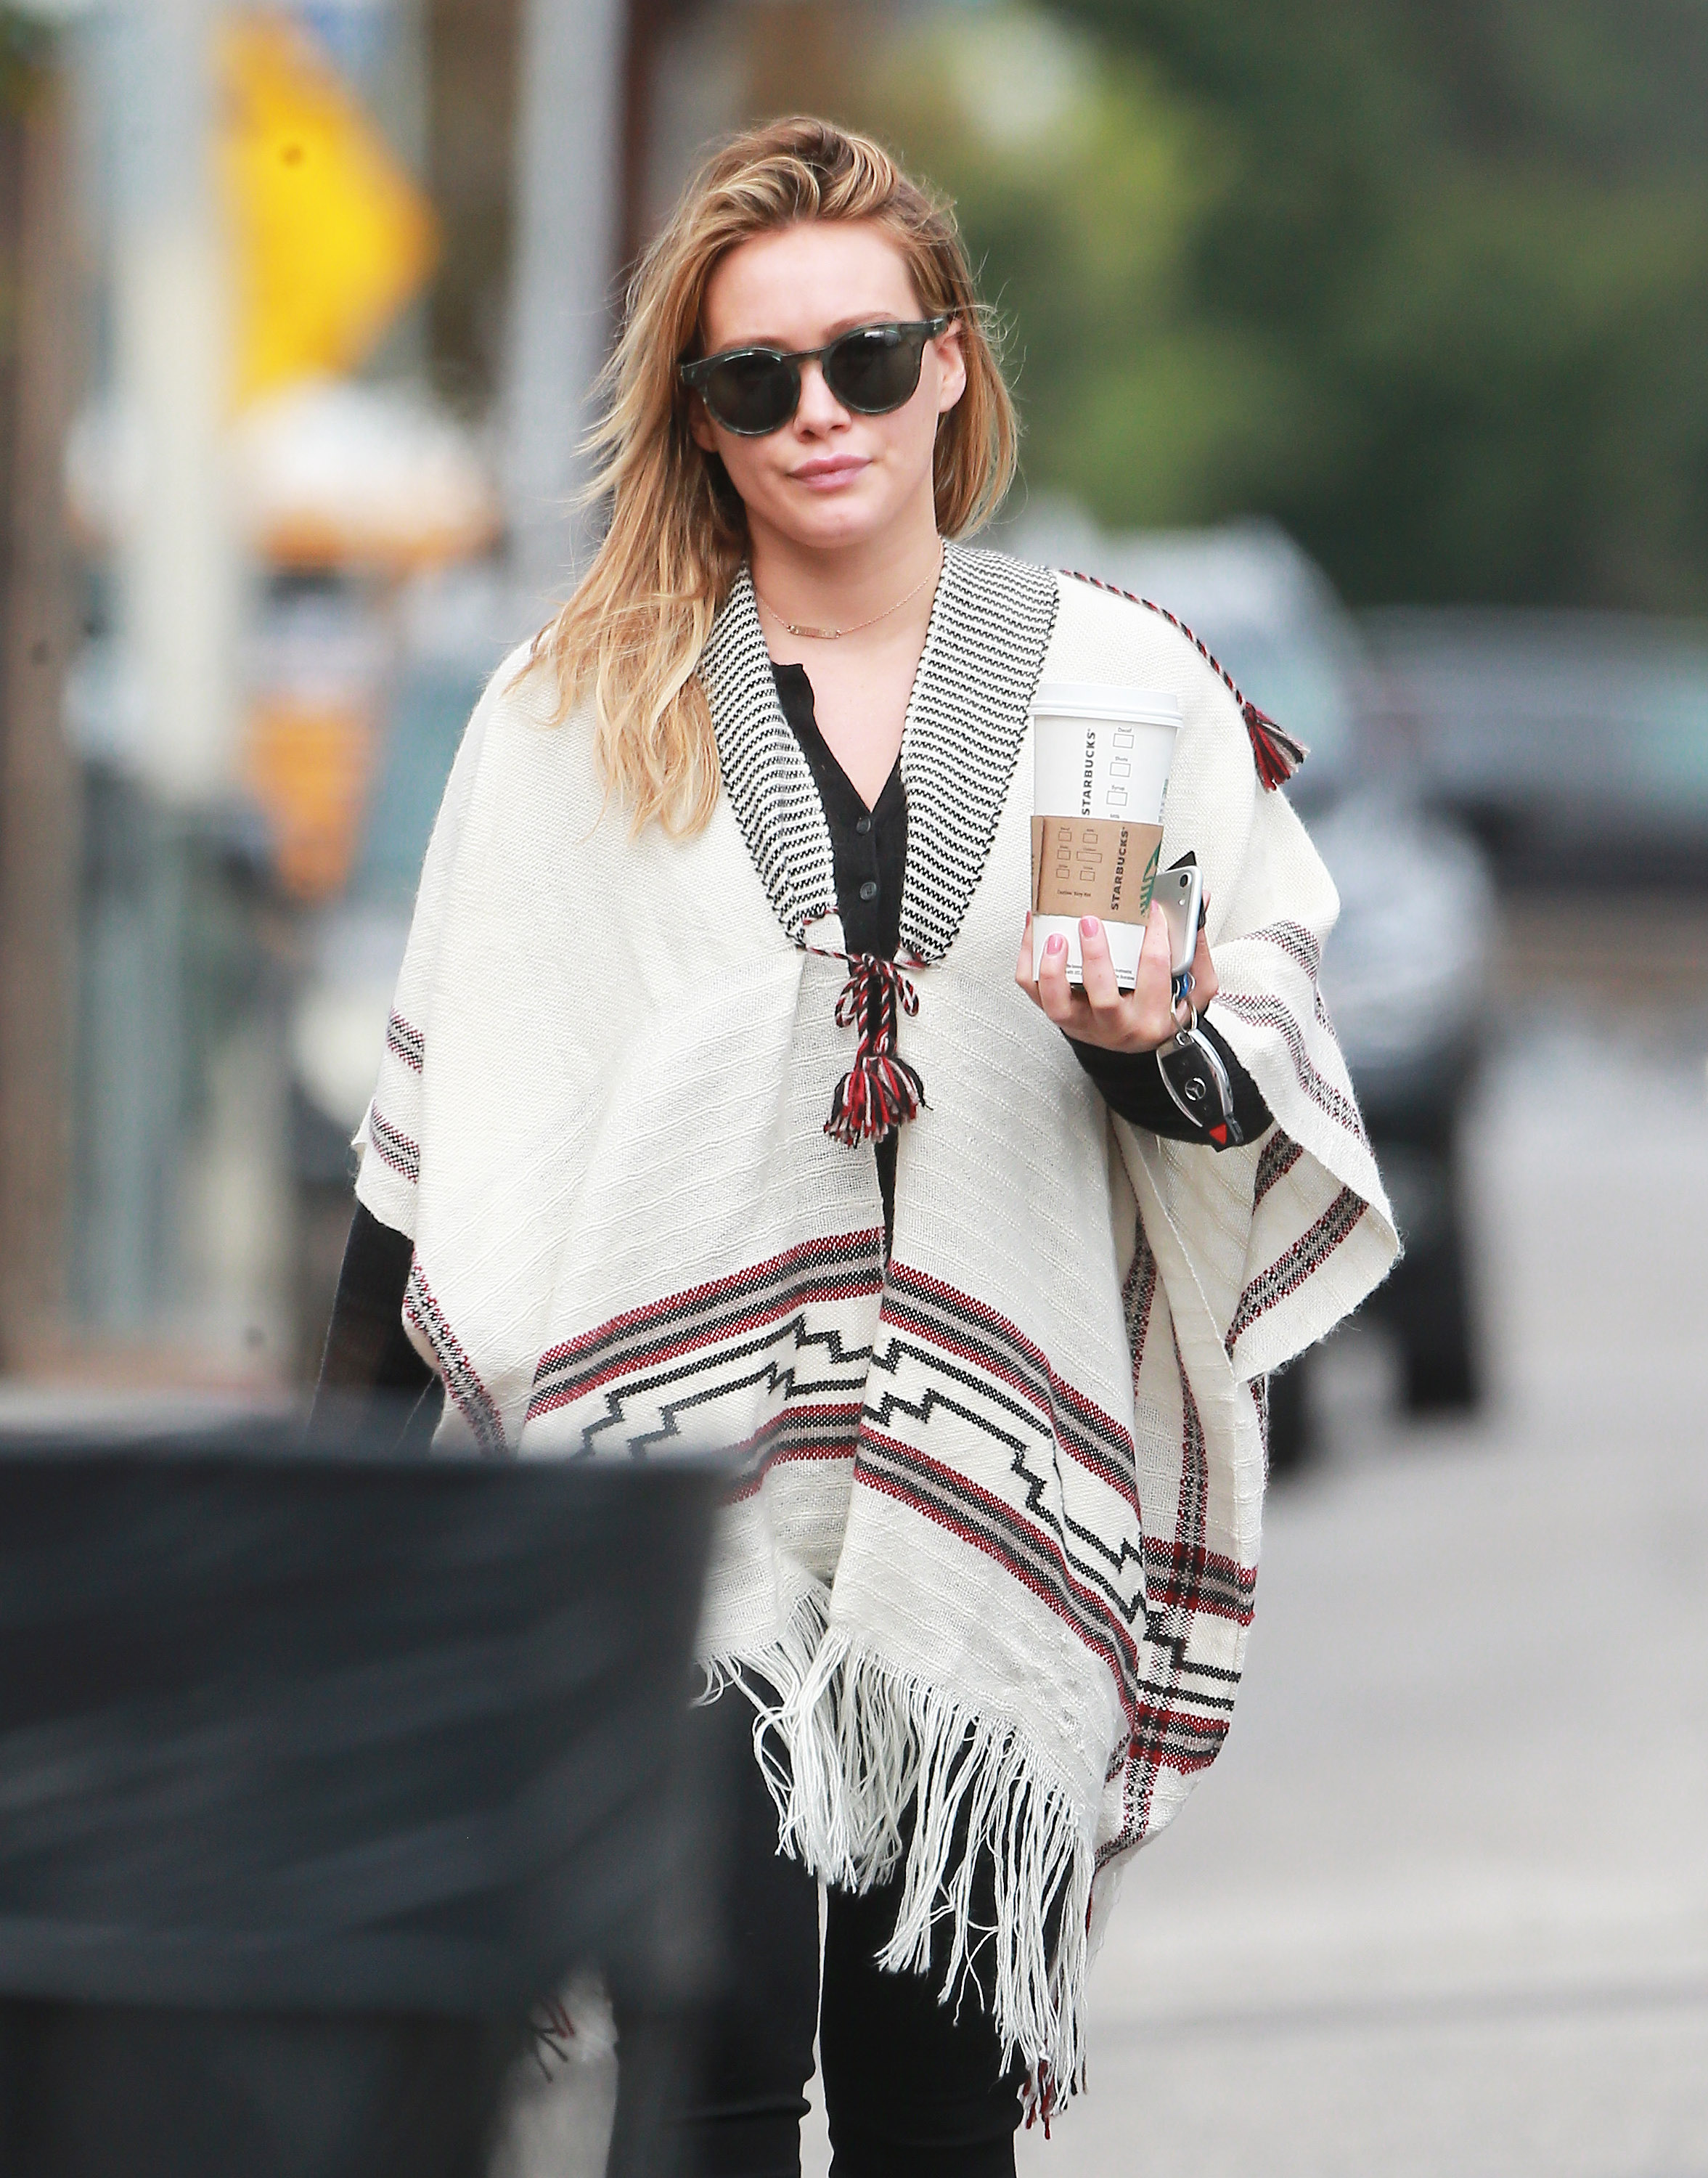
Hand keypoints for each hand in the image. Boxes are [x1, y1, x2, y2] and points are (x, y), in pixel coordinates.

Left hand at [1015, 902, 1219, 1053]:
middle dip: (1096, 956)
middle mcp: (1116, 1025)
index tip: (1152, 908)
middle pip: (1104, 997)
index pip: (1155, 972)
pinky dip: (1029, 961)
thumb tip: (1197, 902)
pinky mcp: (1060, 1015)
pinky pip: (1034, 992)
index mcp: (1154, 1017)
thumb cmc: (1161, 1013)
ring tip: (1055, 936)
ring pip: (1059, 1003)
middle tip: (1091, 922)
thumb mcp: (1193, 989)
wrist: (1135, 1045)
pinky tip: (1036, 933)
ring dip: (1054, 968)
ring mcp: (1083, 1023)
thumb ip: (1195, 948)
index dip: (1154, 935)